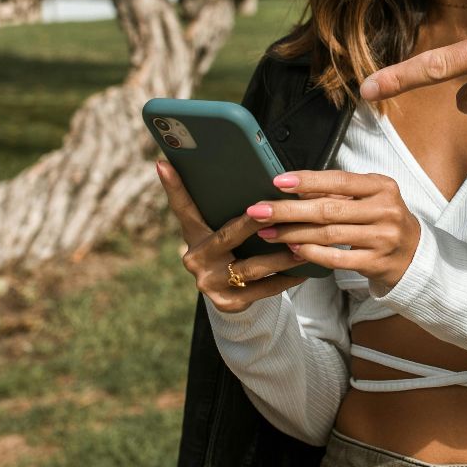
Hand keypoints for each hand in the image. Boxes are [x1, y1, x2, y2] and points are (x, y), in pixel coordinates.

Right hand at [156, 160, 307, 312]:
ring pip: (251, 267)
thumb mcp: (220, 230)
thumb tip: (237, 174)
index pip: (183, 208)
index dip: (173, 186)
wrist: (228, 294)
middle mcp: (197, 259)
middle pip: (228, 237)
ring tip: (302, 245)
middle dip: (255, 223)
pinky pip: (262, 290)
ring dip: (280, 257)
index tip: (163, 163)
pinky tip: (304, 269)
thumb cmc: (229, 250)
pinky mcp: (228, 302)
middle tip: (276, 211)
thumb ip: (224, 209)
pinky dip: (285, 279)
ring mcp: (210, 283)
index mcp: (194, 236)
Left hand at [254, 170, 421, 289]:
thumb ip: (340, 193)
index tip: (278, 182)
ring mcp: (382, 238)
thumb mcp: (370, 198)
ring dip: (293, 233)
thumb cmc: (382, 220)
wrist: (413, 255)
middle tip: (259, 211)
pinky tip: (293, 249)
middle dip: (288, 210)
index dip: (307, 181)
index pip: (339, 180)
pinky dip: (312, 253)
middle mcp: (385, 210)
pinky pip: (337, 258)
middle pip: (328, 209)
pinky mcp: (376, 262)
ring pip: (329, 234)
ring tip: (269, 231)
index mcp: (382, 186)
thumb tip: (294, 189)